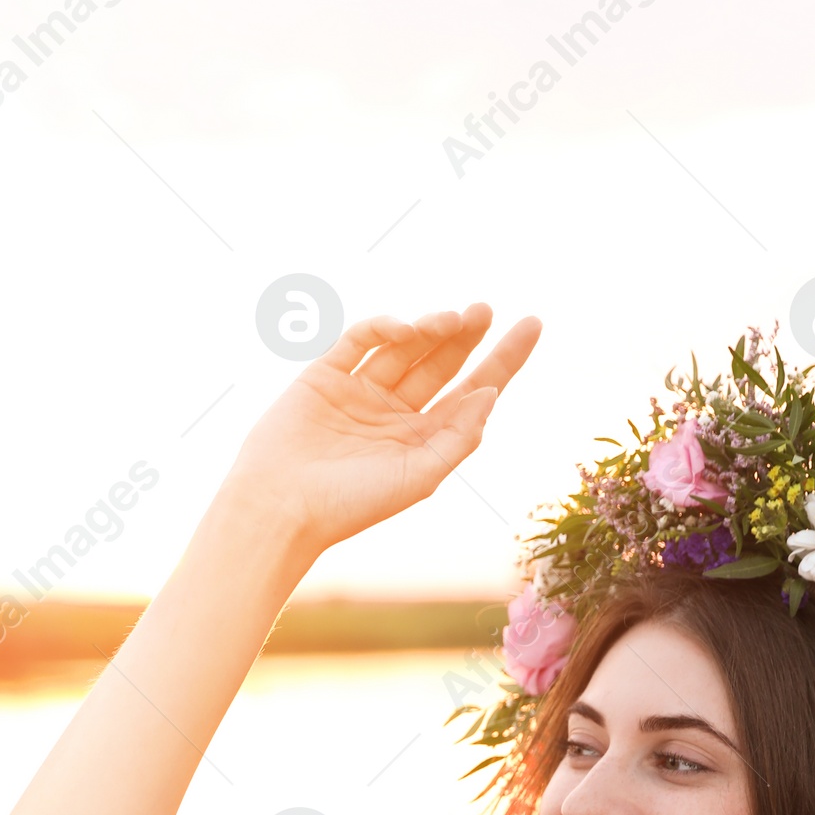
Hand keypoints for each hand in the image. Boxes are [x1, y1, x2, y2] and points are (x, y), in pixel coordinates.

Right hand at [227, 304, 540, 555]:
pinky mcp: (325, 376)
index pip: (473, 391)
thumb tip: (491, 393)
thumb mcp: (420, 476)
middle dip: (467, 334)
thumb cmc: (351, 504)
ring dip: (430, 330)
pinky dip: (384, 328)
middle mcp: (396, 414)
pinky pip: (360, 342)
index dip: (504, 359)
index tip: (533, 324)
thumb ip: (459, 436)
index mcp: (423, 441)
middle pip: (442, 363)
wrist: (281, 506)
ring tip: (452, 320)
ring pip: (405, 348)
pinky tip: (406, 328)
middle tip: (486, 309)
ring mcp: (361, 392)